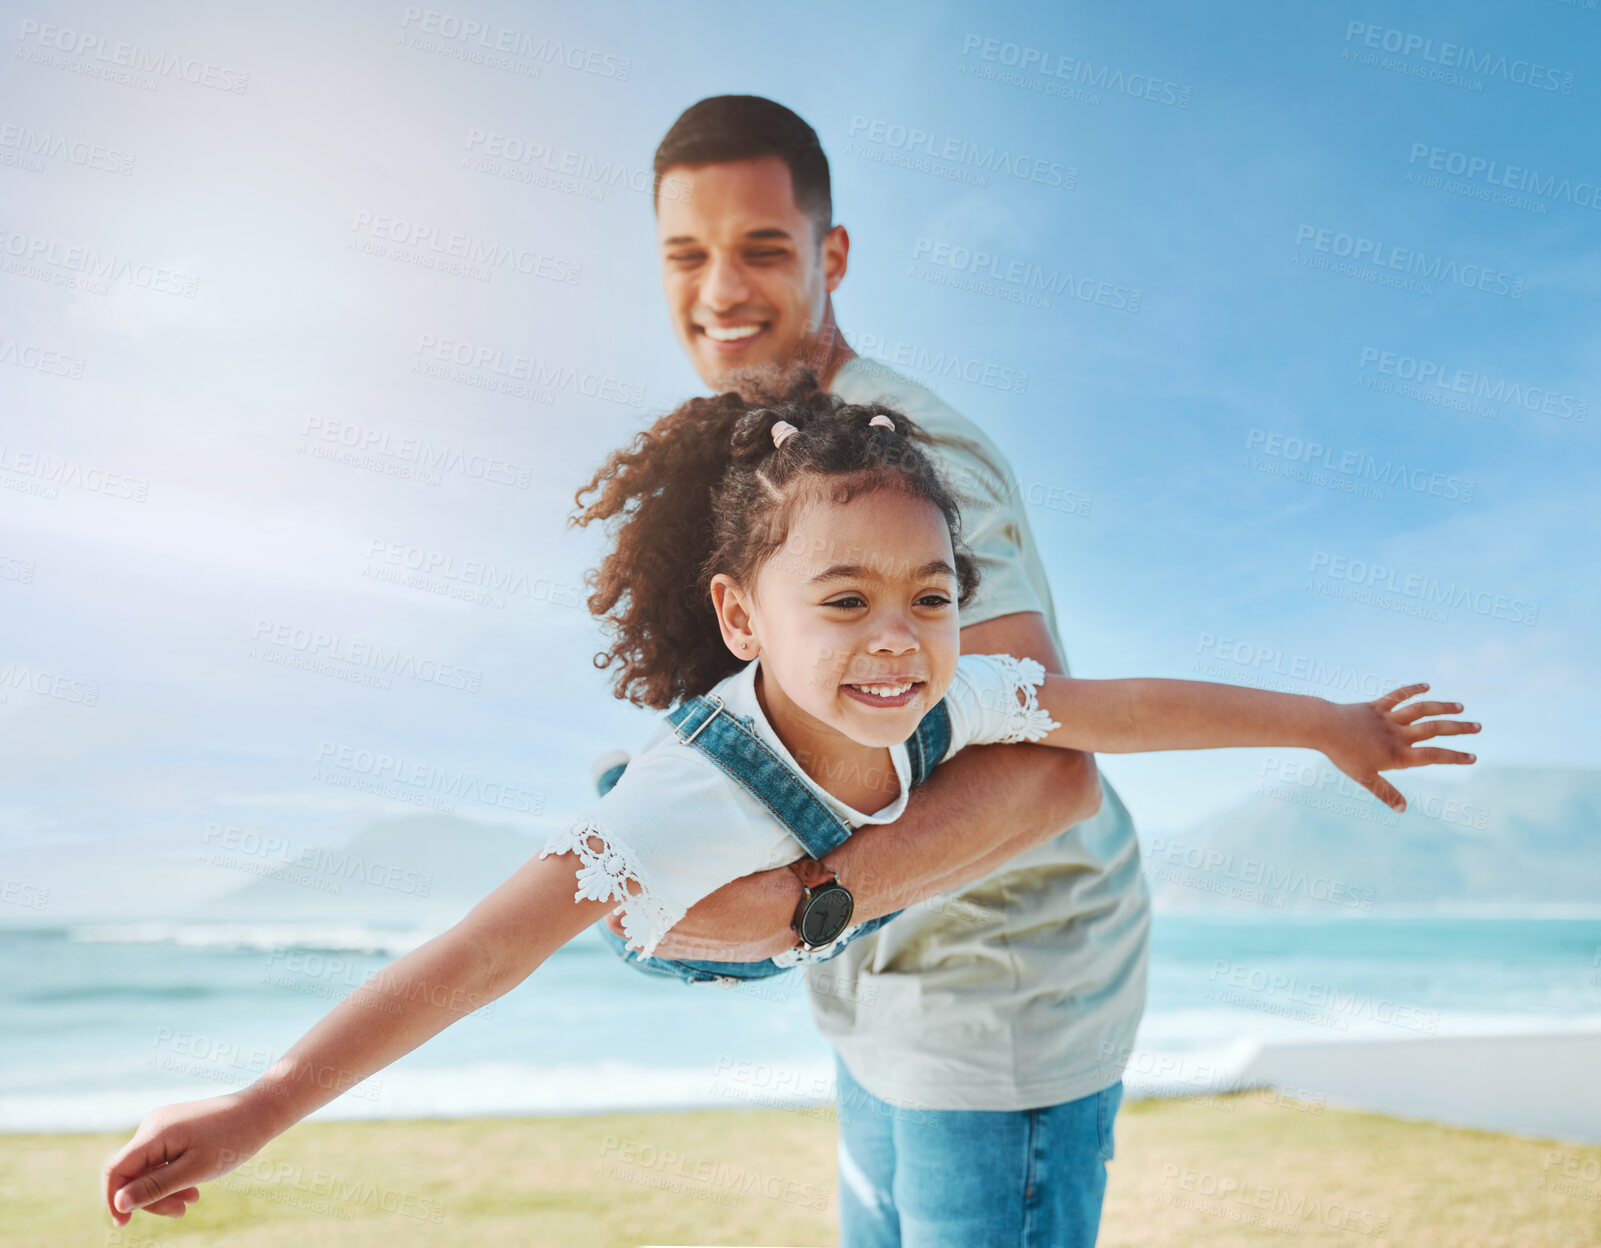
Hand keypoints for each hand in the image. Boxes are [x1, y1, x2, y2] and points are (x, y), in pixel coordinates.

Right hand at [102, 1090, 276, 1225]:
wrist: (261, 1110)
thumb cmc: (231, 1140)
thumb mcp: (194, 1170)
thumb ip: (155, 1186)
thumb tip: (119, 1203)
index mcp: (155, 1132)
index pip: (116, 1169)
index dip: (113, 1199)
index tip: (124, 1225)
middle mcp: (153, 1125)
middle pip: (133, 1172)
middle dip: (151, 1198)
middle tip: (181, 1213)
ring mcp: (164, 1125)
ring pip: (148, 1168)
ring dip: (164, 1190)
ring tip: (191, 1202)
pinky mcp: (174, 1129)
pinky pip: (162, 1159)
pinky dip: (173, 1177)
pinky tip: (192, 1189)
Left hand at [1320, 683, 1479, 810]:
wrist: (1324, 728)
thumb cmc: (1344, 756)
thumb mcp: (1365, 778)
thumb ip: (1386, 793)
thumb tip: (1404, 809)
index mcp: (1399, 755)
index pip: (1435, 757)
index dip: (1455, 757)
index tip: (1474, 757)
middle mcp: (1399, 735)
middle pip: (1435, 730)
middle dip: (1459, 729)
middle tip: (1479, 726)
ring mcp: (1389, 718)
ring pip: (1422, 710)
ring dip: (1442, 708)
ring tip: (1461, 707)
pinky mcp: (1377, 706)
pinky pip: (1398, 696)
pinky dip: (1412, 690)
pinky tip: (1427, 686)